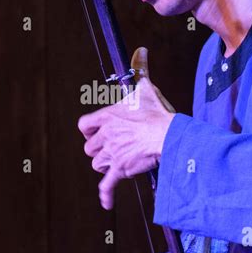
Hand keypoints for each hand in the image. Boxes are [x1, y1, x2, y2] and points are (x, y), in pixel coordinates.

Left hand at [78, 47, 174, 209]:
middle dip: (100, 149)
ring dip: (106, 165)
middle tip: (114, 148)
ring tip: (119, 163)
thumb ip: (140, 71)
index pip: (84, 126)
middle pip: (89, 148)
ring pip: (97, 164)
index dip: (90, 131)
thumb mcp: (146, 89)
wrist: (167, 135)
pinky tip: (106, 202)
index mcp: (107, 117)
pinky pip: (106, 185)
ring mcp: (111, 153)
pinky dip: (106, 194)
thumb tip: (142, 51)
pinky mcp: (120, 169)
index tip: (97, 132)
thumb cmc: (157, 113)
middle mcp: (105, 135)